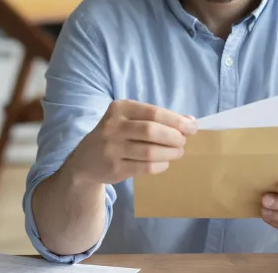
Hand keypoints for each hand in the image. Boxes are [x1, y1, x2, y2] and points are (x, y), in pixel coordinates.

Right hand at [65, 99, 196, 184]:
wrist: (85, 161)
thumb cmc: (116, 136)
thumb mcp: (131, 120)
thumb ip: (158, 119)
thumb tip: (190, 120)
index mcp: (120, 108)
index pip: (153, 112)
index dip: (176, 120)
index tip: (192, 127)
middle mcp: (113, 126)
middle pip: (151, 131)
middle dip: (174, 137)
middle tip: (183, 142)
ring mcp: (112, 148)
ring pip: (149, 151)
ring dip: (170, 153)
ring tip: (178, 153)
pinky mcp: (114, 168)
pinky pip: (144, 167)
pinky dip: (160, 165)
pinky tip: (164, 163)